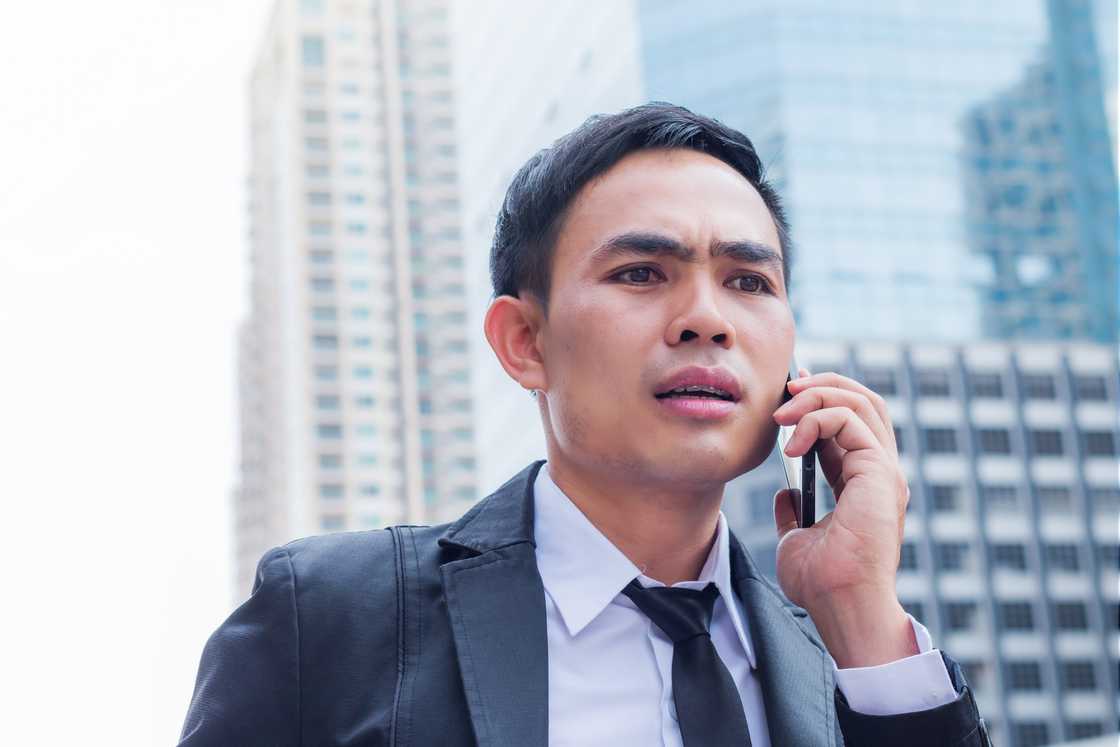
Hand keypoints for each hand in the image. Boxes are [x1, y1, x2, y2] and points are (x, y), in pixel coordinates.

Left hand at [771, 368, 916, 667]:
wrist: (840, 606)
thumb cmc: (823, 584)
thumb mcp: (797, 539)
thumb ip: (794, 513)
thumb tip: (784, 494)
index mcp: (866, 484)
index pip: (851, 423)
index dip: (821, 400)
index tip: (786, 394)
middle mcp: (880, 473)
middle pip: (865, 401)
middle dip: (824, 385)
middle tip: (786, 388)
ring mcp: (884, 471)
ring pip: (861, 402)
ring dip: (816, 396)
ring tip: (781, 414)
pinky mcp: (879, 473)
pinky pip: (850, 420)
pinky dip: (816, 418)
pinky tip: (790, 440)